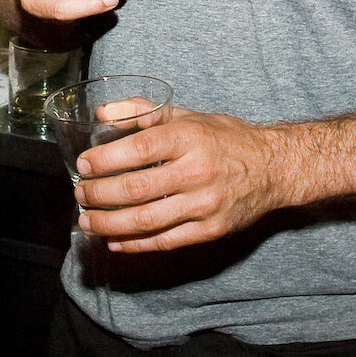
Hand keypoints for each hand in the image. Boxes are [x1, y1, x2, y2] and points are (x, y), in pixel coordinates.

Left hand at [74, 108, 297, 252]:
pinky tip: (114, 241)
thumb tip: (102, 114)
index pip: (138, 150)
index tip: (83, 165)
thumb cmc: (225, 138)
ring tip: (87, 221)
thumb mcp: (187, 116)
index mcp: (190, 138)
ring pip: (146, 220)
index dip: (105, 160)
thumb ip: (143, 112)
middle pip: (136, 189)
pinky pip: (165, 241)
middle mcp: (197, 171)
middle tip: (81, 194)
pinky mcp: (211, 230)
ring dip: (109, 223)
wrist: (274, 168)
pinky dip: (135, 244)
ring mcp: (205, 205)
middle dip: (99, 195)